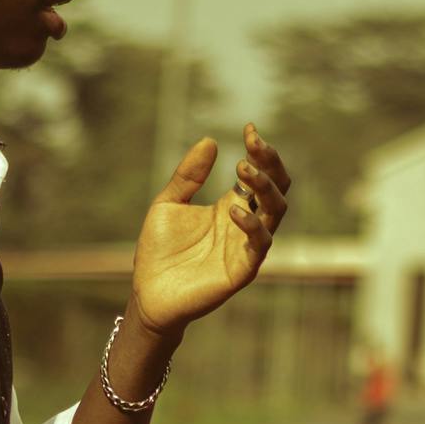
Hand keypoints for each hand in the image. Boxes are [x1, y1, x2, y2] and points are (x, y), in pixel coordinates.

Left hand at [131, 124, 291, 333]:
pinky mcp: (242, 270)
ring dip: (266, 187)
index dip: (260, 151)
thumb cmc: (159, 251)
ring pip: (276, 212)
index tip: (249, 129)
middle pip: (276, 188)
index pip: (259, 174)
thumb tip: (210, 141)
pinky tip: (235, 211)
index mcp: (231, 206)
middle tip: (253, 146)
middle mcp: (244, 224)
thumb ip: (188, 176)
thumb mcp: (168, 204)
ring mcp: (246, 247)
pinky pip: (260, 245)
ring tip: (243, 168)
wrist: (148, 294)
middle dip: (270, 163)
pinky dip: (253, 226)